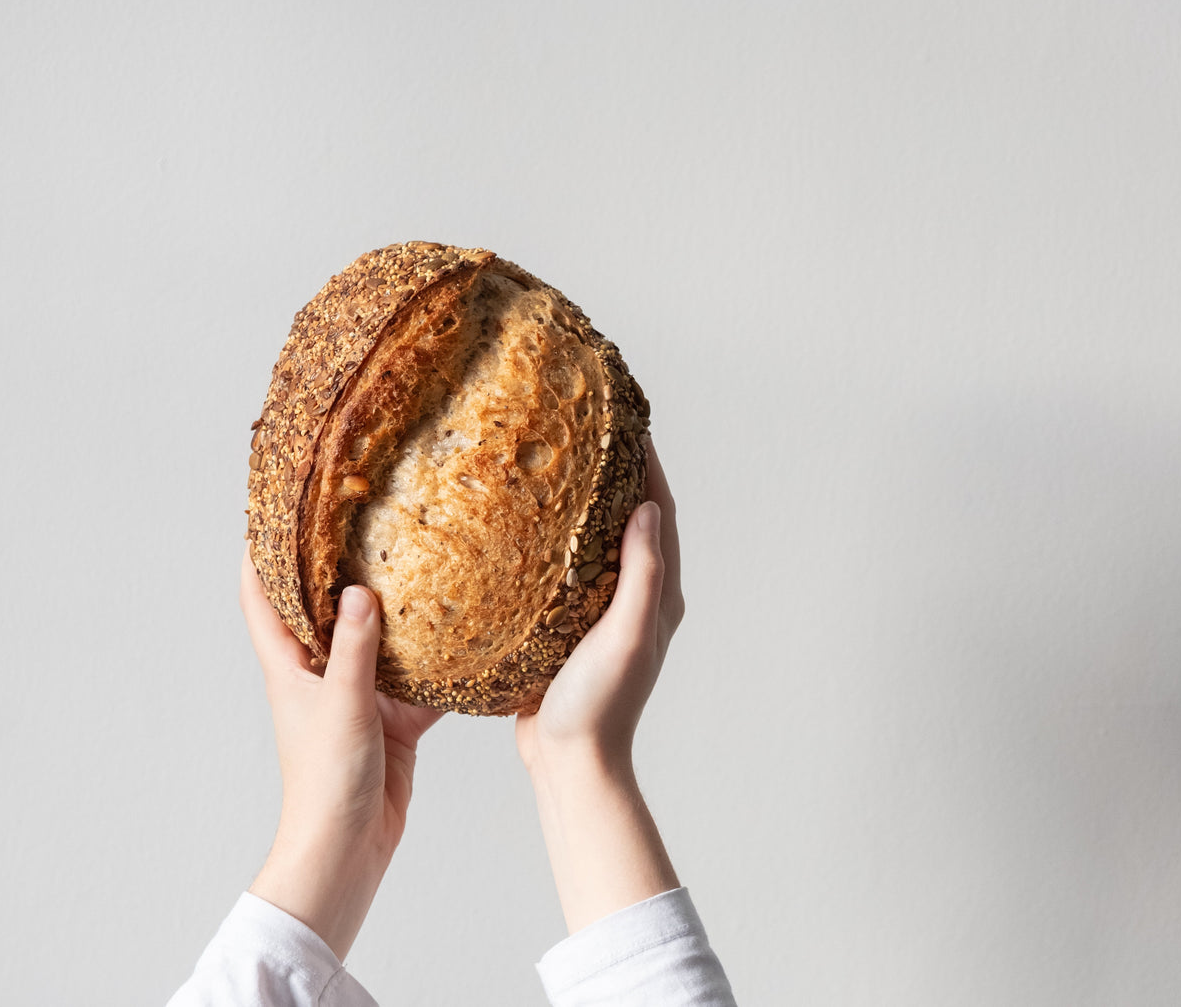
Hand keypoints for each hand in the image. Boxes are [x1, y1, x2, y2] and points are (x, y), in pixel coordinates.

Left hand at [241, 547, 442, 959]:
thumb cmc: (325, 784)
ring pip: (377, 644)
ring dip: (397, 616)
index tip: (271, 513)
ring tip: (423, 568)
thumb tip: (359, 591)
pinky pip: (416, 683)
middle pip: (322, 611)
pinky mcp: (391, 723)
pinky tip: (464, 639)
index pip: (261, 598)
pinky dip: (437, 666)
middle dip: (340, 572)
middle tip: (364, 525)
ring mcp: (356, 698)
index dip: (260, 554)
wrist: (347, 850)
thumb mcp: (342, 704)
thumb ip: (353, 647)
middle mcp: (319, 676)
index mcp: (289, 667)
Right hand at [516, 441, 684, 776]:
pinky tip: (521, 524)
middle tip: (584, 427)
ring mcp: (602, 612)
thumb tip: (648, 508)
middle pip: (631, 518)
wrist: (570, 763)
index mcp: (659, 596)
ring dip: (581, 502)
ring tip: (552, 462)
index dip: (647, 462)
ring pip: (595, 541)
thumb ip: (643, 575)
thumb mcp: (626, 635)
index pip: (659, 512)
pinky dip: (551, 538)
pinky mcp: (569, 626)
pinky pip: (564, 568)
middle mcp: (637, 599)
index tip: (627, 417)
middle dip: (615, 471)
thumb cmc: (599, 705)